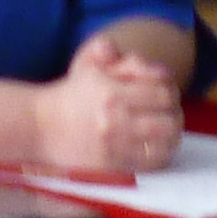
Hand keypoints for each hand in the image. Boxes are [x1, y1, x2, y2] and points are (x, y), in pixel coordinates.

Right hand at [30, 34, 182, 175]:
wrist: (41, 127)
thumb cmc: (70, 94)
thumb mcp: (87, 63)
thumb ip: (112, 51)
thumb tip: (142, 62)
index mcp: (112, 91)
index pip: (164, 92)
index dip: (171, 91)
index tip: (166, 92)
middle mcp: (115, 119)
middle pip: (170, 121)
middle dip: (175, 115)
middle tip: (170, 113)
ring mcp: (115, 146)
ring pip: (165, 144)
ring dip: (172, 136)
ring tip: (165, 131)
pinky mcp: (113, 166)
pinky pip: (151, 164)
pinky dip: (160, 155)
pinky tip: (154, 147)